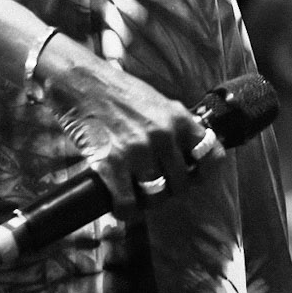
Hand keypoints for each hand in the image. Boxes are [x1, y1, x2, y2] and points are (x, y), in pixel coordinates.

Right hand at [37, 34, 224, 215]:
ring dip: (148, 201)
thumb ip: (176, 126)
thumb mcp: (158, 102)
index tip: (195, 176)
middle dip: (172, 189)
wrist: (80, 82)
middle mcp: (163, 136)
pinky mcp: (111, 164)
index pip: (211, 155)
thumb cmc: (118, 91)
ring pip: (157, 196)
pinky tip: (121, 205)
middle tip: (159, 186)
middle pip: (182, 183)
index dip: (205, 172)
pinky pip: (128, 204)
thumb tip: (191, 152)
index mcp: (179, 118)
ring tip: (139, 195)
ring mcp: (137, 152)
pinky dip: (126, 210)